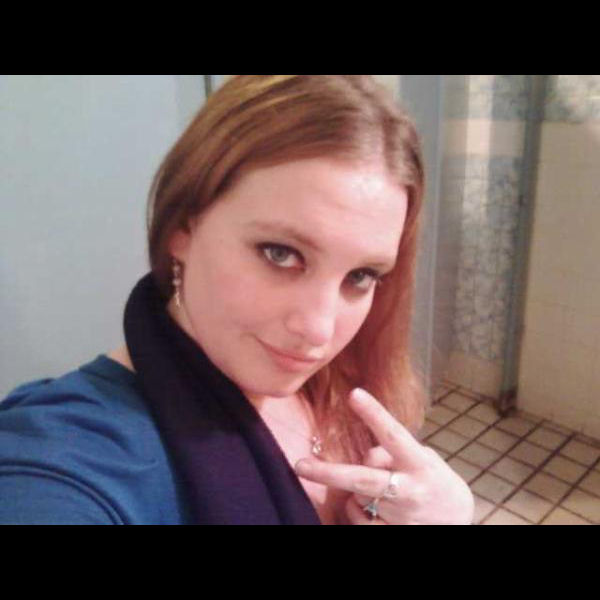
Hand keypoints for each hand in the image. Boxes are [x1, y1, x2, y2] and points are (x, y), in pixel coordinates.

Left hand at [294, 388, 473, 524]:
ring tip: (380, 489)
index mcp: (420, 465)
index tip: (355, 394)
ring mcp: (400, 518)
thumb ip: (394, 453)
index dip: (374, 415)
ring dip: (356, 490)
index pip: (394, 436)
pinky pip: (357, 519)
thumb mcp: (424, 459)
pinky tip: (371, 506)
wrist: (457, 521)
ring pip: (357, 497)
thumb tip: (367, 456)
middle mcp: (410, 492)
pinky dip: (356, 509)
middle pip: (363, 480)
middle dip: (329, 473)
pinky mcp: (391, 535)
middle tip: (300, 466)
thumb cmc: (434, 480)